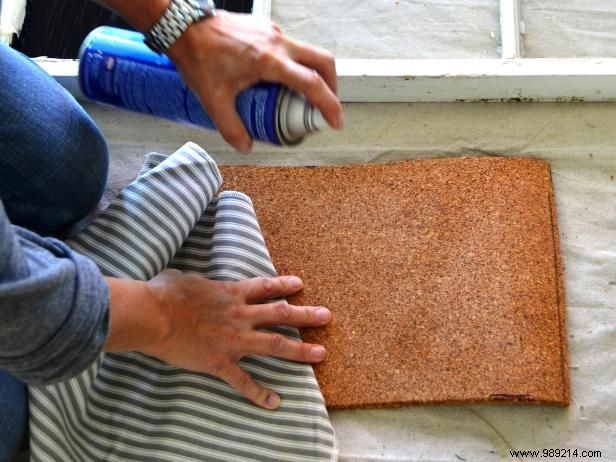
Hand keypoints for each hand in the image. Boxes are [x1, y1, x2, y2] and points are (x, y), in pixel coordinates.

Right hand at [105, 272, 331, 408]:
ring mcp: (234, 340)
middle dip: (306, 315)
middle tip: (326, 316)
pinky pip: (244, 381)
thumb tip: (191, 281)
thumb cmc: (165, 293)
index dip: (284, 285)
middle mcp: (240, 315)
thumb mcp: (186, 278)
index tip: (300, 285)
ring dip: (300, 350)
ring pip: (275, 344)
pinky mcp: (221, 362)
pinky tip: (274, 402)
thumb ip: (198, 281)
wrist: (153, 315)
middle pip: (281, 314)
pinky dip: (259, 393)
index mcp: (232, 293)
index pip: (265, 287)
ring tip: (320, 354)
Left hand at [167, 10, 343, 151]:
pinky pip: (291, 46)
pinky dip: (296, 63)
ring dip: (314, 73)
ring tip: (304, 95)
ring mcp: (273, 31)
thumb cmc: (197, 57)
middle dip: (332, 85)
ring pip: (309, 51)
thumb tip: (246, 146)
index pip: (312, 83)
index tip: (335, 121)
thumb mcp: (213, 100)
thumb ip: (231, 128)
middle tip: (326, 106)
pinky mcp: (266, 26)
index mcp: (269, 61)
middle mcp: (277, 42)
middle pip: (323, 61)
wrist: (183, 27)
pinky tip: (280, 78)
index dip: (329, 105)